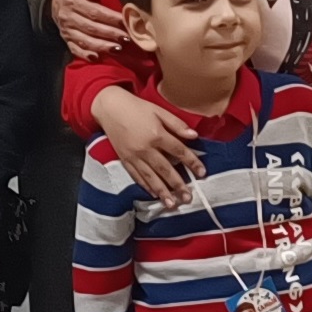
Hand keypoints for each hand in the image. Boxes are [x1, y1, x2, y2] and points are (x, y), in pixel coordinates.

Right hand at [50, 0, 127, 60]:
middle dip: (110, 34)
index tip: (125, 22)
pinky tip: (97, 58)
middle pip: (92, 28)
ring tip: (117, 48)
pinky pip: (75, 49)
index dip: (111, 18)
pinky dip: (85, 55)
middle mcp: (68, 18)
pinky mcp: (67, 39)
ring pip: (85, 40)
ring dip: (102, 46)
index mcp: (73, 2)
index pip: (94, 12)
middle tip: (126, 38)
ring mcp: (67, 31)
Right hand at [93, 86, 204, 206]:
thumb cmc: (136, 107)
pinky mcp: (124, 160)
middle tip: (188, 198)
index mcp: (156, 135)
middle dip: (178, 185)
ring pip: (151, 177)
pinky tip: (154, 195)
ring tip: (172, 205)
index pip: (179, 151)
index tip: (202, 173)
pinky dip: (146, 187)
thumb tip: (194, 136)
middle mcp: (145, 149)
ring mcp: (134, 157)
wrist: (109, 108)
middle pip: (165, 169)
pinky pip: (136, 176)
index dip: (192, 162)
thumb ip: (177, 124)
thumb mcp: (159, 110)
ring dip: (162, 192)